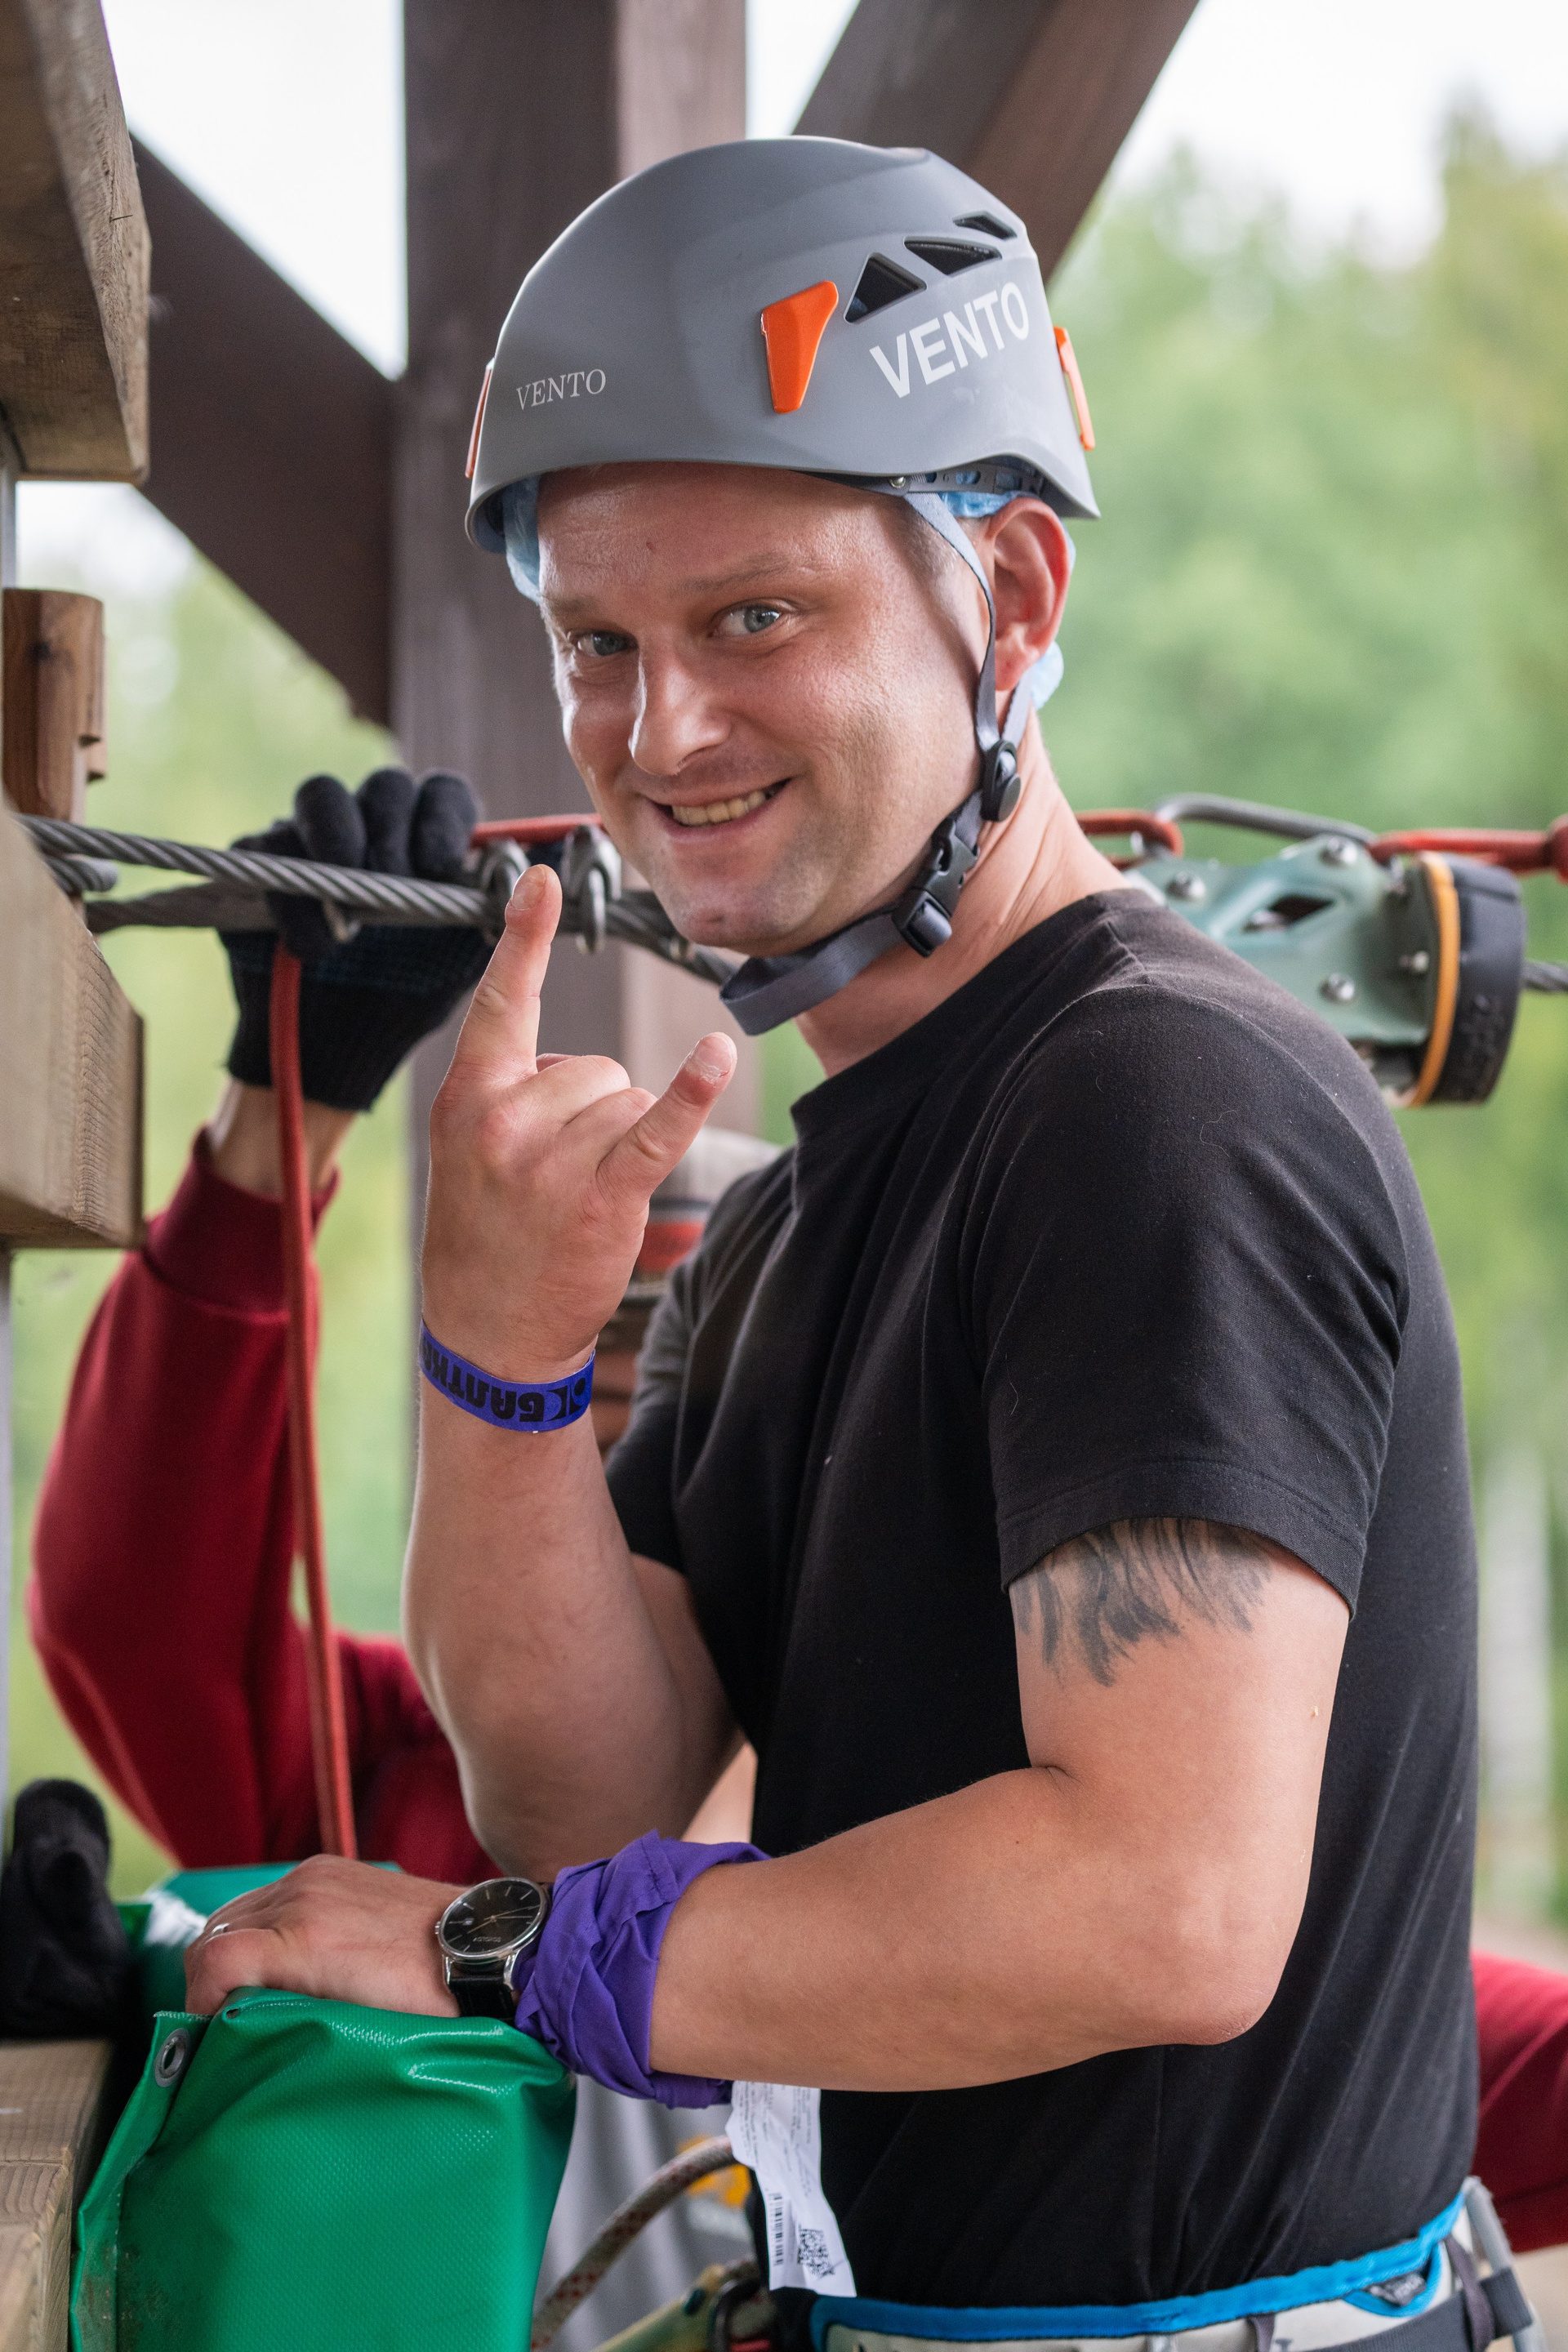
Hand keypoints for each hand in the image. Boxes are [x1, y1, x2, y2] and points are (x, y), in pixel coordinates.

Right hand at [184, 1854, 462, 2017]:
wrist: (484, 1946)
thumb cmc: (429, 2001)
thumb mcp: (355, 2028)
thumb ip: (288, 2021)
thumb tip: (241, 2036)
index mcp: (306, 1940)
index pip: (212, 1964)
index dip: (197, 2008)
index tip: (211, 2039)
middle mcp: (303, 1896)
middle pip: (212, 1937)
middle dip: (207, 1984)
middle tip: (223, 2024)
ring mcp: (315, 1875)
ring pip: (234, 1914)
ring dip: (229, 1953)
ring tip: (248, 1994)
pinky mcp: (328, 1866)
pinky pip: (266, 1896)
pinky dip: (257, 1928)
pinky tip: (278, 1958)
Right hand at [222, 767, 491, 1113]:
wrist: (342, 1044)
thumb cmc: (411, 994)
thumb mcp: (465, 960)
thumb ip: (505, 923)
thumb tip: (546, 879)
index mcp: (427, 840)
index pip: (443, 794)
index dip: (444, 818)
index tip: (444, 865)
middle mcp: (372, 826)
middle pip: (385, 785)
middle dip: (394, 828)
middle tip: (397, 876)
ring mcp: (311, 839)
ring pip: (321, 794)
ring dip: (340, 837)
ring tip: (353, 899)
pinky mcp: (260, 865)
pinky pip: (267, 851)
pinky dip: (292, 898)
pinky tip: (316, 945)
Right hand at [423, 862, 735, 1375]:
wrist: (489, 1335)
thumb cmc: (487, 1237)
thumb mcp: (467, 1153)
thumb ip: (507, 1093)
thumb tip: (576, 1062)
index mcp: (467, 1096)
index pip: (499, 1000)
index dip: (523, 936)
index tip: (542, 876)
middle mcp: (504, 1118)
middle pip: (595, 1063)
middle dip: (594, 1110)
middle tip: (557, 1174)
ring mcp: (551, 1157)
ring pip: (627, 1099)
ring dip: (619, 1142)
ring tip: (577, 1196)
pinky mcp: (602, 1193)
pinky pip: (657, 1127)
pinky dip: (691, 1093)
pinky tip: (718, 1054)